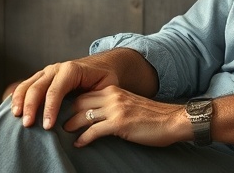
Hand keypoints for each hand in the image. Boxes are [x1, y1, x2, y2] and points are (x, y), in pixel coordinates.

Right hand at [11, 54, 120, 129]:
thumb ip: (96, 99)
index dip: (49, 109)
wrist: (102, 65)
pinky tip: (12, 106)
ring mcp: (47, 72)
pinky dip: (17, 95)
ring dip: (20, 101)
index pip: (55, 91)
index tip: (47, 126)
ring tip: (16, 117)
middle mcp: (56, 69)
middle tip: (27, 125)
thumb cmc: (104, 79)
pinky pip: (26, 84)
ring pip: (28, 84)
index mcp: (71, 70)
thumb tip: (84, 117)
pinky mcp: (42, 77)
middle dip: (31, 106)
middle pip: (37, 87)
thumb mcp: (106, 87)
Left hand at [64, 85, 189, 147]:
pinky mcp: (119, 123)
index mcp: (115, 90)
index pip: (86, 94)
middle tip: (60, 123)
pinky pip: (93, 131)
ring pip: (83, 115)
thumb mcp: (130, 104)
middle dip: (67, 113)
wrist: (172, 120)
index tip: (64, 111)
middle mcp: (113, 96)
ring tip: (66, 132)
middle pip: (80, 102)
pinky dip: (83, 138)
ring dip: (72, 125)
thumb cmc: (153, 117)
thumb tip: (98, 115)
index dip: (72, 103)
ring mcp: (116, 109)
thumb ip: (114, 106)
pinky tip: (79, 144)